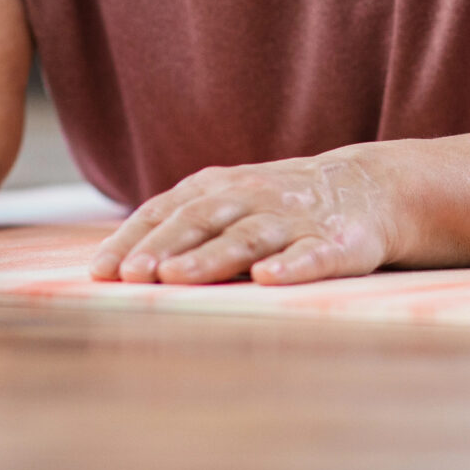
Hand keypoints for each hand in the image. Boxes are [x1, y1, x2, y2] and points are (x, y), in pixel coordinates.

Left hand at [89, 153, 395, 286]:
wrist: (369, 189)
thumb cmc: (280, 204)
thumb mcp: (229, 201)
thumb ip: (180, 223)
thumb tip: (115, 263)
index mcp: (220, 188)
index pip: (167, 211)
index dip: (133, 239)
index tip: (100, 271)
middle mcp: (252, 198)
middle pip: (201, 220)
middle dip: (164, 247)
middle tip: (131, 275)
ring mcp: (294, 220)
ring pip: (247, 238)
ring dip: (211, 258)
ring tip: (177, 279)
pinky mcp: (337, 243)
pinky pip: (312, 255)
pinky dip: (290, 267)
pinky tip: (268, 280)